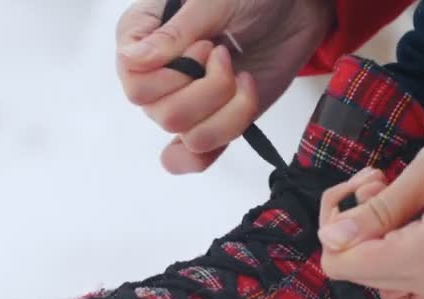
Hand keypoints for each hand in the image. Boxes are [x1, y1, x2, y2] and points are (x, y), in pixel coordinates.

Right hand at [116, 0, 334, 173]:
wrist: (292, 11)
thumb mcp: (212, 2)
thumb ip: (173, 33)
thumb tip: (131, 60)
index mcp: (141, 40)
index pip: (134, 83)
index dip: (173, 74)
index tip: (204, 46)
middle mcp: (156, 77)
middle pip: (162, 115)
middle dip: (208, 89)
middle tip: (226, 55)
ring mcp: (182, 103)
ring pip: (188, 136)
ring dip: (227, 109)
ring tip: (241, 77)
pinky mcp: (210, 121)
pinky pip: (196, 157)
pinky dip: (220, 140)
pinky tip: (237, 111)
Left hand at [318, 133, 423, 298]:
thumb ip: (381, 209)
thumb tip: (332, 237)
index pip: (340, 264)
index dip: (337, 226)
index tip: (362, 191)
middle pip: (362, 274)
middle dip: (358, 228)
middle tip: (382, 183)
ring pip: (391, 292)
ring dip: (380, 246)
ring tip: (400, 201)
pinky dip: (406, 268)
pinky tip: (416, 228)